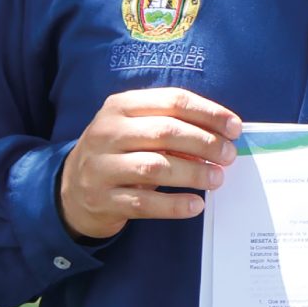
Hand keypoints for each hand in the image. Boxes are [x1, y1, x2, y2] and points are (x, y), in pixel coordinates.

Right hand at [56, 88, 242, 239]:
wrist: (72, 190)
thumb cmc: (120, 153)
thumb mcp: (139, 130)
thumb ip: (174, 127)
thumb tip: (223, 137)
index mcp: (120, 106)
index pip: (173, 101)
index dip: (209, 113)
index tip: (235, 128)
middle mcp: (107, 132)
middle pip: (166, 132)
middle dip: (205, 143)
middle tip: (229, 156)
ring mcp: (101, 167)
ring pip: (155, 167)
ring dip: (193, 173)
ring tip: (217, 179)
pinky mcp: (102, 199)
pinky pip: (144, 203)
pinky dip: (174, 205)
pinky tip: (195, 205)